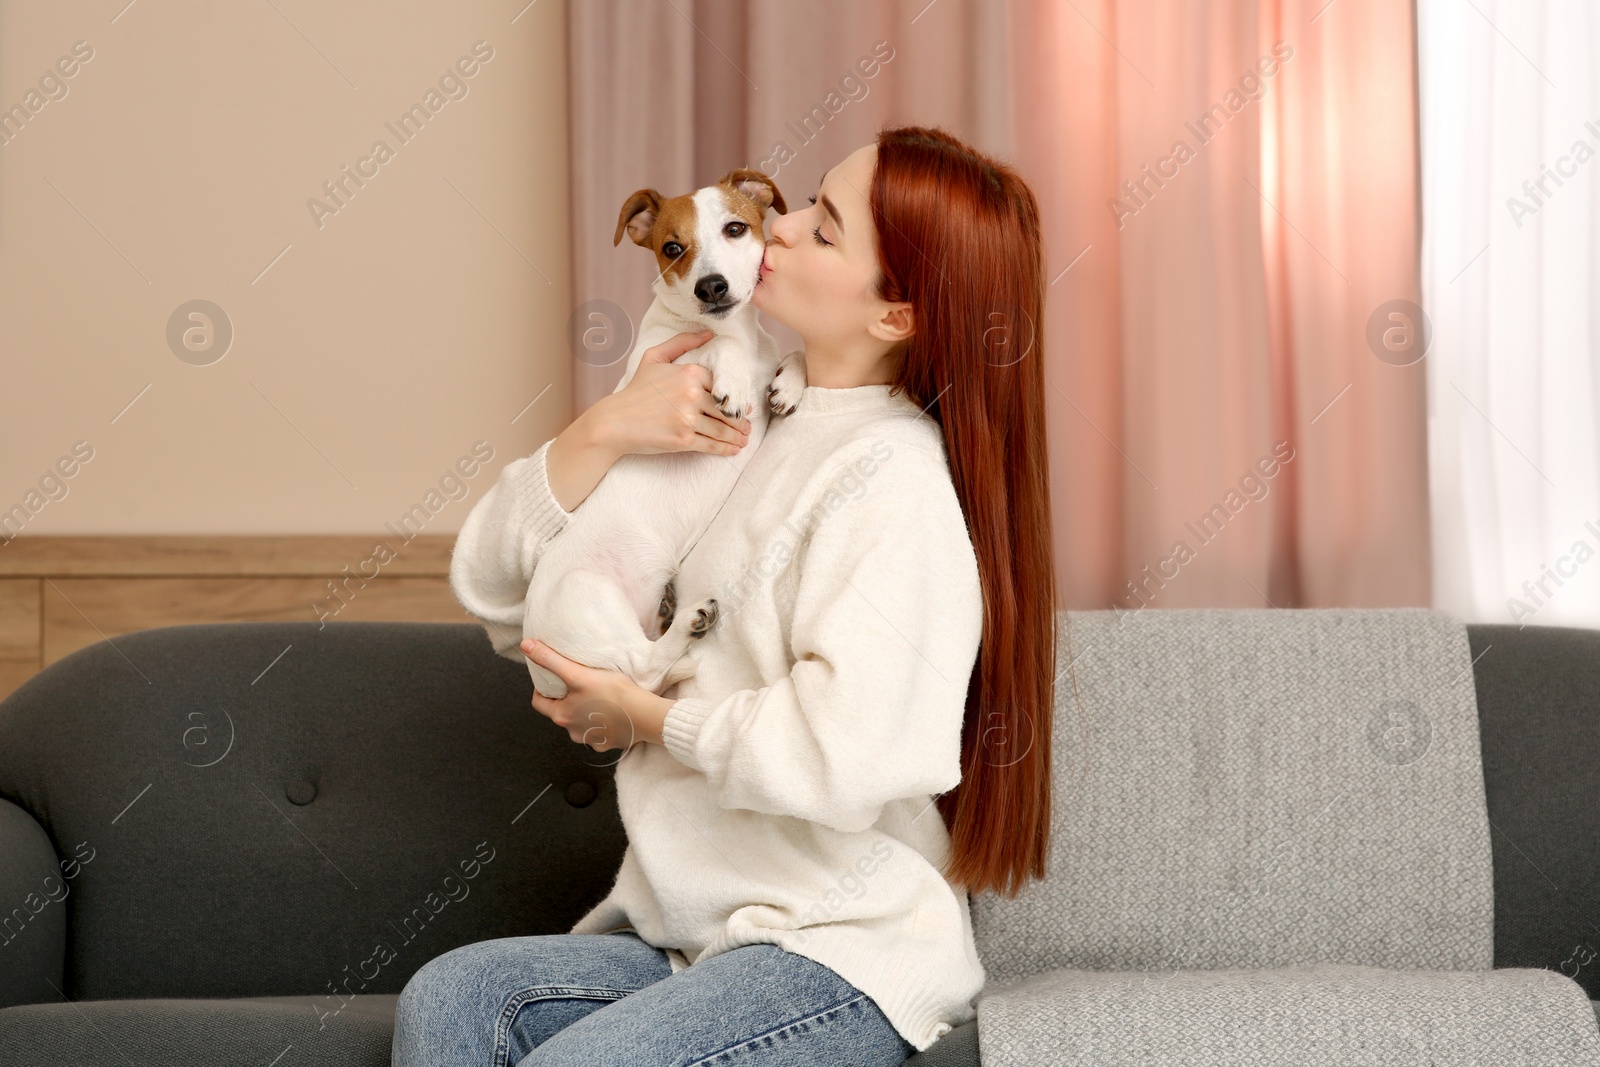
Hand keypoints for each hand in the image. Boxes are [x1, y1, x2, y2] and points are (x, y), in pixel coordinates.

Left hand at [520, 638, 669, 750]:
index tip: (553, 679)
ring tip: (598, 696)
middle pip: (561, 712)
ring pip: (581, 722)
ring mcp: (591, 740)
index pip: (539, 703)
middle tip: (579, 683)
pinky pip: (600, 731)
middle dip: (567, 699)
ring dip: (585, 712)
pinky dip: (603, 722)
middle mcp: (573, 732)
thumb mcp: (578, 673)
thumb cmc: (613, 694)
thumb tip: (526, 646)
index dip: (543, 688)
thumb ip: (551, 660)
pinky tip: (613, 711)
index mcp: (562, 716)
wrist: (644, 715)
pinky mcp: (609, 743)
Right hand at [585, 330, 751, 458]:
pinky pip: (712, 444)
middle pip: (727, 410)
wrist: (616, 421)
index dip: (737, 400)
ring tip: (743, 440)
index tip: (743, 409)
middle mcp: (692, 394)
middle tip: (746, 428)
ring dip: (737, 437)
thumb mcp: (654, 357)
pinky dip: (726, 449)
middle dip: (740, 422)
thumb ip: (682, 342)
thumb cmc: (637, 389)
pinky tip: (733, 449)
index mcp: (690, 373)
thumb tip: (709, 334)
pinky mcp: (684, 439)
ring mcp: (688, 418)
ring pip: (723, 429)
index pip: (724, 387)